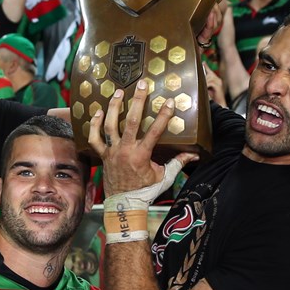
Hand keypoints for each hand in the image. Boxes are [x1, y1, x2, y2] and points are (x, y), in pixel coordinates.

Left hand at [89, 79, 199, 196]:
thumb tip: (195, 154)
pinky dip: (94, 124)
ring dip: (114, 107)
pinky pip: (94, 138)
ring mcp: (112, 152)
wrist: (124, 205)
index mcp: (142, 156)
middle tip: (142, 84)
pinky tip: (98, 111)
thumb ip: (178, 163)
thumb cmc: (146, 191)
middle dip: (138, 101)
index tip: (169, 101)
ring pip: (110, 126)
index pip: (155, 131)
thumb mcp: (165, 177)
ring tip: (119, 92)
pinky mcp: (103, 155)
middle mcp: (126, 151)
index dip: (163, 116)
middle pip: (132, 121)